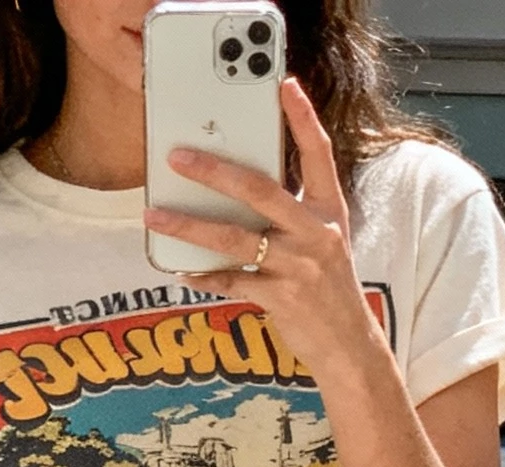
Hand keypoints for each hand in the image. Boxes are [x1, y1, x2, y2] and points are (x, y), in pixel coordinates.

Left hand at [145, 80, 383, 385]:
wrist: (349, 345)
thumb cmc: (328, 287)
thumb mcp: (322, 239)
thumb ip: (290, 211)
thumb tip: (238, 186)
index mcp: (328, 210)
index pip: (319, 154)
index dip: (303, 117)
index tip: (284, 84)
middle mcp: (315, 233)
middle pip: (259, 190)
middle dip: (214, 171)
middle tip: (178, 157)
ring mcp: (298, 267)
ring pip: (234, 238)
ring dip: (190, 226)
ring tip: (156, 216)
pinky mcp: (281, 299)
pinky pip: (231, 282)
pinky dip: (203, 277)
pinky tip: (181, 270)